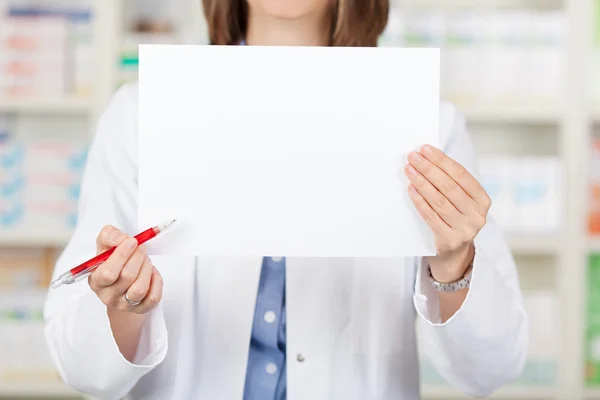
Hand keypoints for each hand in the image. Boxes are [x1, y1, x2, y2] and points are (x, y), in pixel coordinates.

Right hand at [89, 225, 162, 313]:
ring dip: (146, 269)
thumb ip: (110, 236)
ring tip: (145, 261)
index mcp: (96, 280)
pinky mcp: (141, 309)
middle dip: (138, 257)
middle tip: (140, 250)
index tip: (132, 241)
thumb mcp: (106, 245)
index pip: (107, 273)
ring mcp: (125, 305)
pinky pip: (153, 297)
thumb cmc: (113, 262)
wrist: (121, 281)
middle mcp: (108, 296)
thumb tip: (121, 239)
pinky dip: (156, 281)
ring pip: (140, 289)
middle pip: (127, 277)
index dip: (122, 255)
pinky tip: (151, 273)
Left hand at [404, 145, 490, 280]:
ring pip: (439, 200)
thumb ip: (451, 182)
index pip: (461, 175)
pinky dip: (419, 201)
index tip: (425, 149)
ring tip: (409, 170)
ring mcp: (464, 229)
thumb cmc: (455, 218)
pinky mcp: (449, 239)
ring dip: (421, 182)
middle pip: (449, 187)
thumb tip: (427, 158)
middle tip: (413, 157)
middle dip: (429, 169)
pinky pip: (430, 216)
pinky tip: (411, 189)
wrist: (454, 253)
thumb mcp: (461, 201)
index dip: (442, 160)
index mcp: (483, 200)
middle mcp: (477, 215)